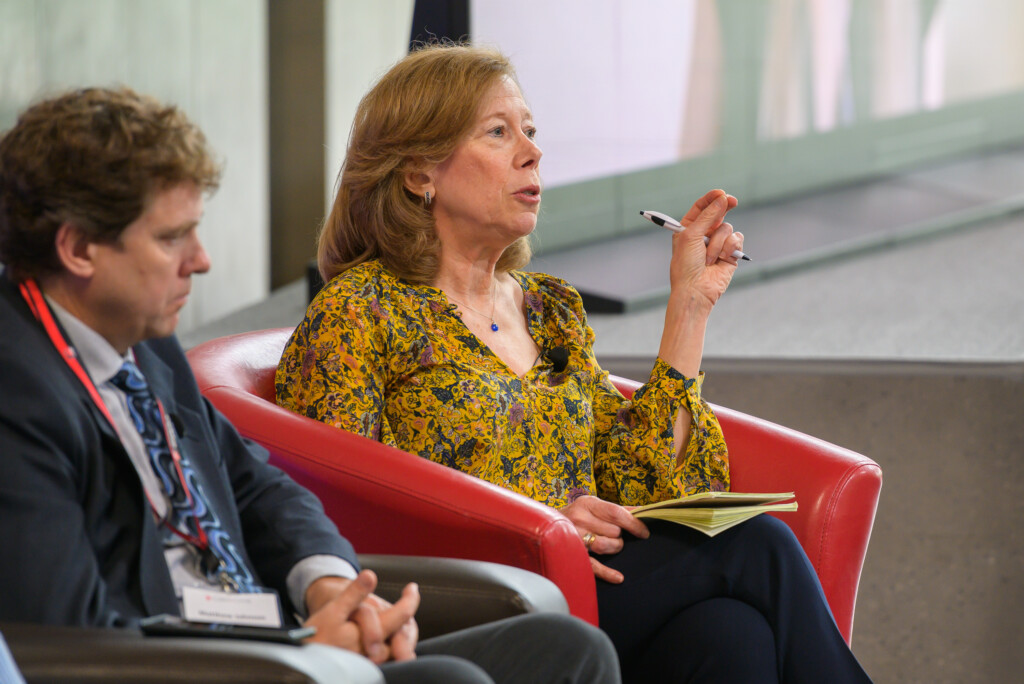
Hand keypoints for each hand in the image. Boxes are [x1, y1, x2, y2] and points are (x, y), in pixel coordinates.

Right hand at [303, 570, 419, 662]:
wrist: (304, 661)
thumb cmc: (317, 635)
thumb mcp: (334, 610)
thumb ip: (354, 594)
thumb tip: (370, 576)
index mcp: (370, 638)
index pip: (400, 617)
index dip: (409, 600)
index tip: (411, 587)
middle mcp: (375, 653)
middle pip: (402, 634)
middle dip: (406, 615)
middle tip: (409, 595)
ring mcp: (373, 662)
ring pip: (396, 646)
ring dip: (402, 630)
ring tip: (403, 610)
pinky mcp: (368, 668)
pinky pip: (388, 654)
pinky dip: (394, 642)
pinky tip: (392, 632)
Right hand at [560, 495, 649, 583]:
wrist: (546, 525)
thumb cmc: (578, 515)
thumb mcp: (594, 506)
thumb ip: (618, 509)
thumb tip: (643, 511)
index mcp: (587, 503)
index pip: (616, 513)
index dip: (634, 524)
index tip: (644, 532)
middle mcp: (579, 518)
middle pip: (614, 531)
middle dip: (619, 535)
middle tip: (614, 535)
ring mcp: (575, 537)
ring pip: (605, 546)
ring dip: (613, 548)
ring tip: (610, 545)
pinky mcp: (573, 554)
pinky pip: (593, 565)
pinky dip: (607, 572)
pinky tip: (618, 577)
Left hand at [669, 189, 743, 308]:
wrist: (695, 289)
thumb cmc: (686, 264)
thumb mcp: (691, 235)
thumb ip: (708, 216)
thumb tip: (723, 198)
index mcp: (688, 229)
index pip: (701, 208)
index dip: (711, 199)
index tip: (720, 193)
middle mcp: (703, 235)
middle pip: (718, 213)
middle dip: (724, 207)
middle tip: (732, 201)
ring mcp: (717, 244)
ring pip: (727, 228)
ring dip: (718, 242)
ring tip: (709, 257)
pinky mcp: (730, 254)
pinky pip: (737, 240)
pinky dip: (730, 247)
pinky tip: (722, 258)